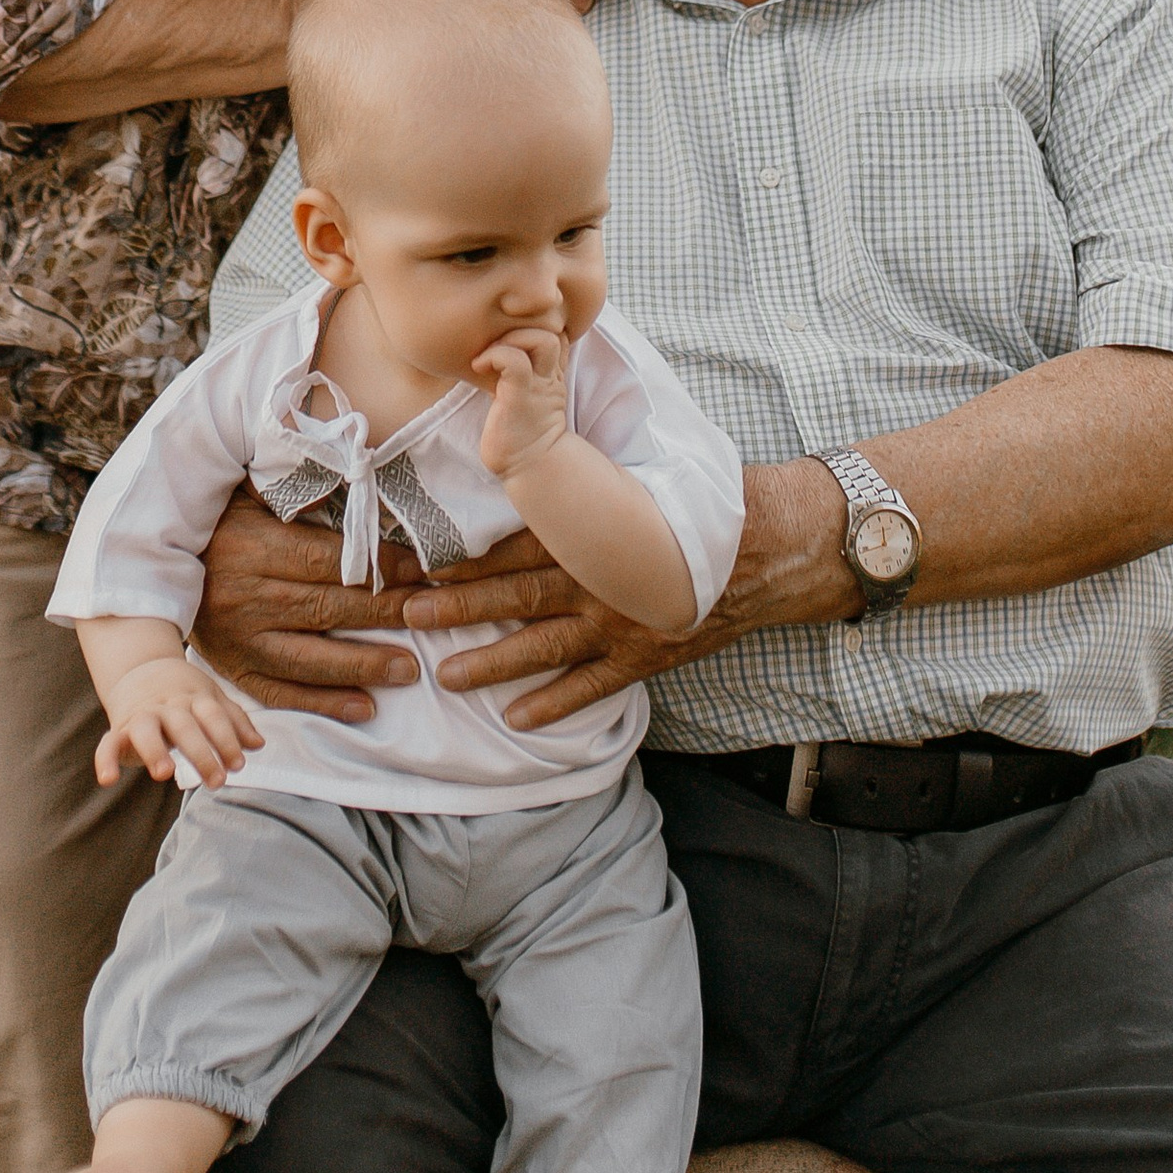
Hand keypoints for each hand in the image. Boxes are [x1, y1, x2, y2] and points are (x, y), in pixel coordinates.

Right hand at [96, 654, 263, 789]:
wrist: (141, 669)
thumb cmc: (184, 693)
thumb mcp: (210, 700)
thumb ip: (233, 722)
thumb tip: (257, 745)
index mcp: (194, 698)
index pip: (213, 716)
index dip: (227, 740)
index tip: (238, 765)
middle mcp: (168, 706)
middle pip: (185, 726)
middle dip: (202, 753)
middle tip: (217, 781)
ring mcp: (142, 715)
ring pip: (147, 730)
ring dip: (155, 750)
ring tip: (165, 773)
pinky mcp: (119, 729)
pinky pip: (108, 743)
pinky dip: (105, 760)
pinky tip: (108, 779)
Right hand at [191, 490, 425, 717]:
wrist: (154, 566)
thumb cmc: (219, 520)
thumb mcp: (249, 491)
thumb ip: (296, 487)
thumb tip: (358, 474)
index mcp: (252, 549)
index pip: (328, 561)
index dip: (379, 567)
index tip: (421, 570)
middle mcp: (245, 598)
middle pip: (327, 608)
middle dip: (385, 613)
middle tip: (432, 616)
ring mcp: (238, 641)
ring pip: (309, 659)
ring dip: (364, 665)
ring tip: (410, 669)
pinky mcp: (232, 670)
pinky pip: (281, 693)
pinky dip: (324, 702)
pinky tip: (364, 707)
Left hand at [424, 457, 850, 722]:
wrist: (766, 547)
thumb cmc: (697, 502)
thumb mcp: (640, 476)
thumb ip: (587, 480)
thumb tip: (532, 453)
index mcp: (594, 532)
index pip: (515, 544)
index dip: (466, 556)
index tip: (419, 565)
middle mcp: (600, 580)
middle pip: (517, 595)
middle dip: (459, 608)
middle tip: (406, 617)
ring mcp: (621, 622)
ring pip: (544, 645)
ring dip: (492, 662)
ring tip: (445, 676)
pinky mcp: (644, 656)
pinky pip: (593, 685)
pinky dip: (556, 703)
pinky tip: (517, 719)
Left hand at [472, 327, 572, 478]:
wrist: (528, 467)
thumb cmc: (517, 433)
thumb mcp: (522, 395)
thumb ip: (518, 375)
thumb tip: (491, 357)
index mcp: (550, 372)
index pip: (555, 330)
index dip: (535, 325)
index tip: (506, 339)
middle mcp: (549, 374)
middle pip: (555, 328)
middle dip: (524, 324)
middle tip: (495, 342)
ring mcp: (538, 384)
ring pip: (542, 338)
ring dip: (511, 338)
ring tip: (488, 354)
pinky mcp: (521, 395)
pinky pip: (514, 360)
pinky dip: (494, 355)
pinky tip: (478, 367)